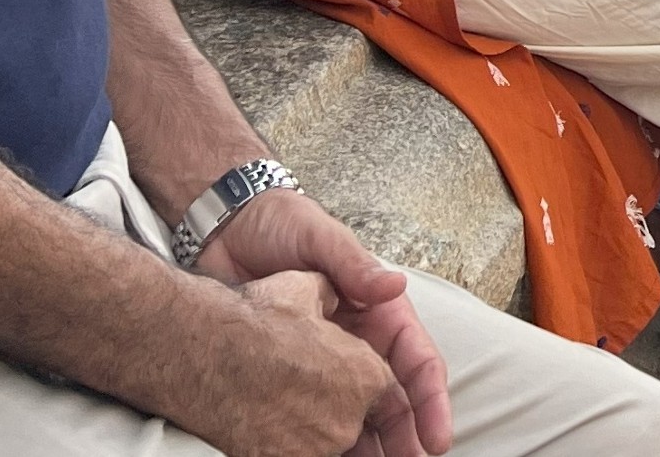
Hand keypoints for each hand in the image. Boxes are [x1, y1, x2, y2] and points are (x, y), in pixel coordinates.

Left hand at [196, 190, 448, 456]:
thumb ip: (354, 264)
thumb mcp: (320, 237)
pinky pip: (318, 409)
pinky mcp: (295, 369)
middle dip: (406, 434)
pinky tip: (326, 454)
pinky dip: (328, 435)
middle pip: (394, 397)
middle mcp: (361, 339)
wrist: (224, 229)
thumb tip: (393, 285)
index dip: (431, 401)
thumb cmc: (281, 225)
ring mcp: (329, 358)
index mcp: (380, 309)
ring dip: (371, 442)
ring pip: (359, 410)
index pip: (417, 361)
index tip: (435, 436)